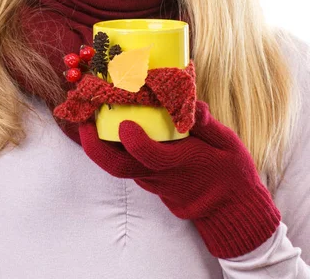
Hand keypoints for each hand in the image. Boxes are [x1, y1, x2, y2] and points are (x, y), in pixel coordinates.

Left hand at [78, 100, 280, 258]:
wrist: (231, 209)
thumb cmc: (231, 172)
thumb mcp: (228, 143)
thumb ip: (208, 124)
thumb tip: (193, 104)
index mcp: (182, 163)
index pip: (151, 156)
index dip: (136, 141)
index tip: (124, 123)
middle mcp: (161, 175)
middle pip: (119, 167)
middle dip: (95, 146)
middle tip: (83, 119)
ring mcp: (152, 181)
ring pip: (119, 166)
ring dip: (100, 143)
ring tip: (91, 113)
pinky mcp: (150, 182)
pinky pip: (126, 166)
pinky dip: (114, 147)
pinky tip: (111, 125)